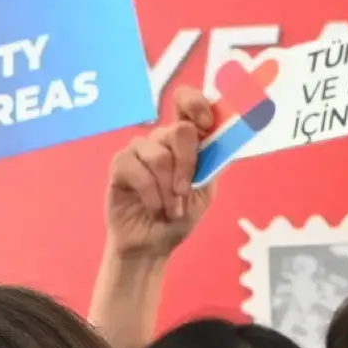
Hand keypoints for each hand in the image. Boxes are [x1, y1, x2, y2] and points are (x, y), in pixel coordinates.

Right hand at [102, 86, 218, 264]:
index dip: (197, 104)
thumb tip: (226, 139)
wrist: (153, 244)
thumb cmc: (179, 215)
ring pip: (159, 155)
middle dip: (187, 166)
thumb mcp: (205, 191)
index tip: (206, 125)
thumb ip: (212, 163)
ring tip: (171, 209)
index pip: (187, 103)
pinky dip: (151, 194)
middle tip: (185, 192)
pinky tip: (154, 208)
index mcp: (186, 140)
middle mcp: (163, 139)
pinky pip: (137, 169)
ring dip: (169, 189)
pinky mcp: (121, 164)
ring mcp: (140, 149)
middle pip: (179, 131)